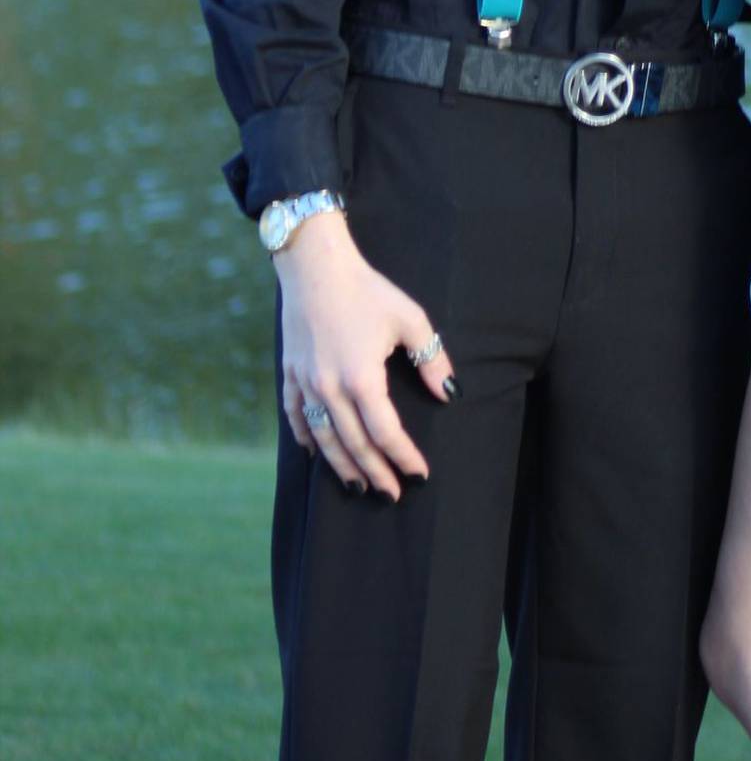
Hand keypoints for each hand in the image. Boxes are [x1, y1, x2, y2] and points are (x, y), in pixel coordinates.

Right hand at [276, 209, 457, 499]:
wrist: (315, 266)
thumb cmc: (368, 290)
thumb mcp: (410, 319)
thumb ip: (431, 360)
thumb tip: (449, 394)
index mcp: (362, 379)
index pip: (386, 433)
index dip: (404, 457)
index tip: (420, 473)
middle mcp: (330, 389)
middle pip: (355, 444)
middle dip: (376, 473)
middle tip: (392, 494)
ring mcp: (306, 384)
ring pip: (324, 439)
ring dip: (343, 466)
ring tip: (358, 486)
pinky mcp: (291, 374)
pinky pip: (297, 417)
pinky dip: (308, 439)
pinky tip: (317, 453)